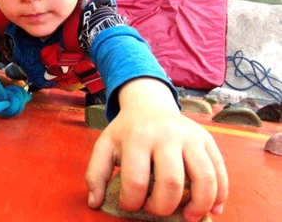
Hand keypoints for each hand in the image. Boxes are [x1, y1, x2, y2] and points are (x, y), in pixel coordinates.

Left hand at [85, 78, 227, 221]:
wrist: (149, 105)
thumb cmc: (127, 131)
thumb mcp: (104, 146)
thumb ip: (95, 174)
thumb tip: (95, 203)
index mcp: (137, 137)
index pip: (135, 181)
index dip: (131, 203)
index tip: (130, 205)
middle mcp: (166, 135)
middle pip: (171, 182)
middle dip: (163, 207)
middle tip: (155, 210)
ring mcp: (190, 136)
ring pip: (204, 178)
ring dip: (198, 206)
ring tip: (187, 217)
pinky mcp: (207, 140)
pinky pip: (220, 171)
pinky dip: (220, 195)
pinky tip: (213, 209)